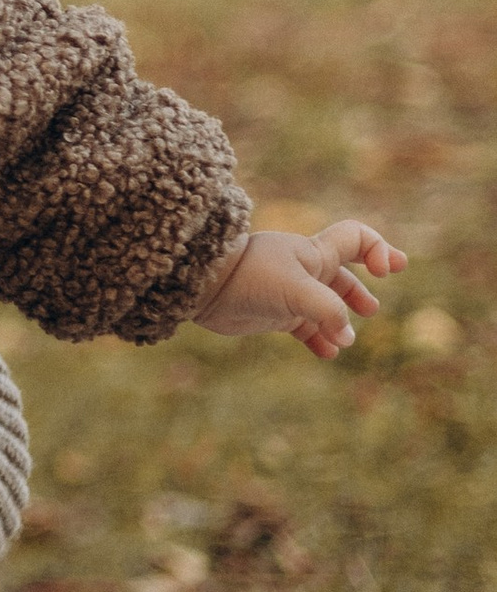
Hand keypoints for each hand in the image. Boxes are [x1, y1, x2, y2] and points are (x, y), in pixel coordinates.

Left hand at [193, 218, 403, 360]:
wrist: (203, 286)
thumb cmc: (250, 277)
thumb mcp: (296, 290)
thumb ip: (327, 310)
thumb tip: (346, 337)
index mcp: (315, 252)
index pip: (357, 238)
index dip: (378, 250)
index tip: (388, 271)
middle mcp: (305, 269)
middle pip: (342, 275)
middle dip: (359, 291)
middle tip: (370, 309)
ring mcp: (290, 291)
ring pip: (325, 305)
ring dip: (340, 320)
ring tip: (346, 339)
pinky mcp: (275, 313)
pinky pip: (305, 326)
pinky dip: (319, 339)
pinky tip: (328, 353)